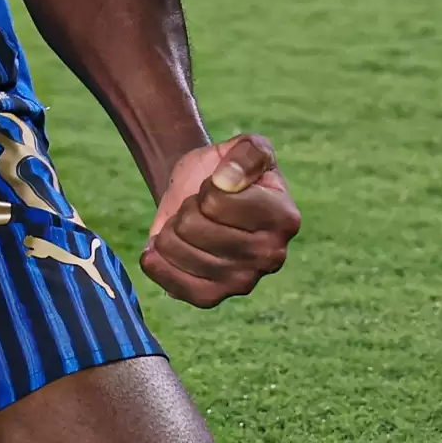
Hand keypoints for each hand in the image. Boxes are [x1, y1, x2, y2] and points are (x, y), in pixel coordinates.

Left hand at [141, 134, 300, 307]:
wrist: (200, 194)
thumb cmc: (225, 169)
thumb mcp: (245, 145)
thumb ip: (247, 151)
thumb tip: (228, 179)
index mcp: (285, 218)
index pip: (217, 200)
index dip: (207, 186)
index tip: (218, 186)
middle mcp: (271, 256)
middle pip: (193, 225)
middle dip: (187, 207)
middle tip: (200, 207)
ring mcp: (243, 281)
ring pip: (177, 248)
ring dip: (171, 229)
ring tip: (187, 225)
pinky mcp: (213, 297)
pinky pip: (173, 285)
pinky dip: (156, 261)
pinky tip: (160, 248)